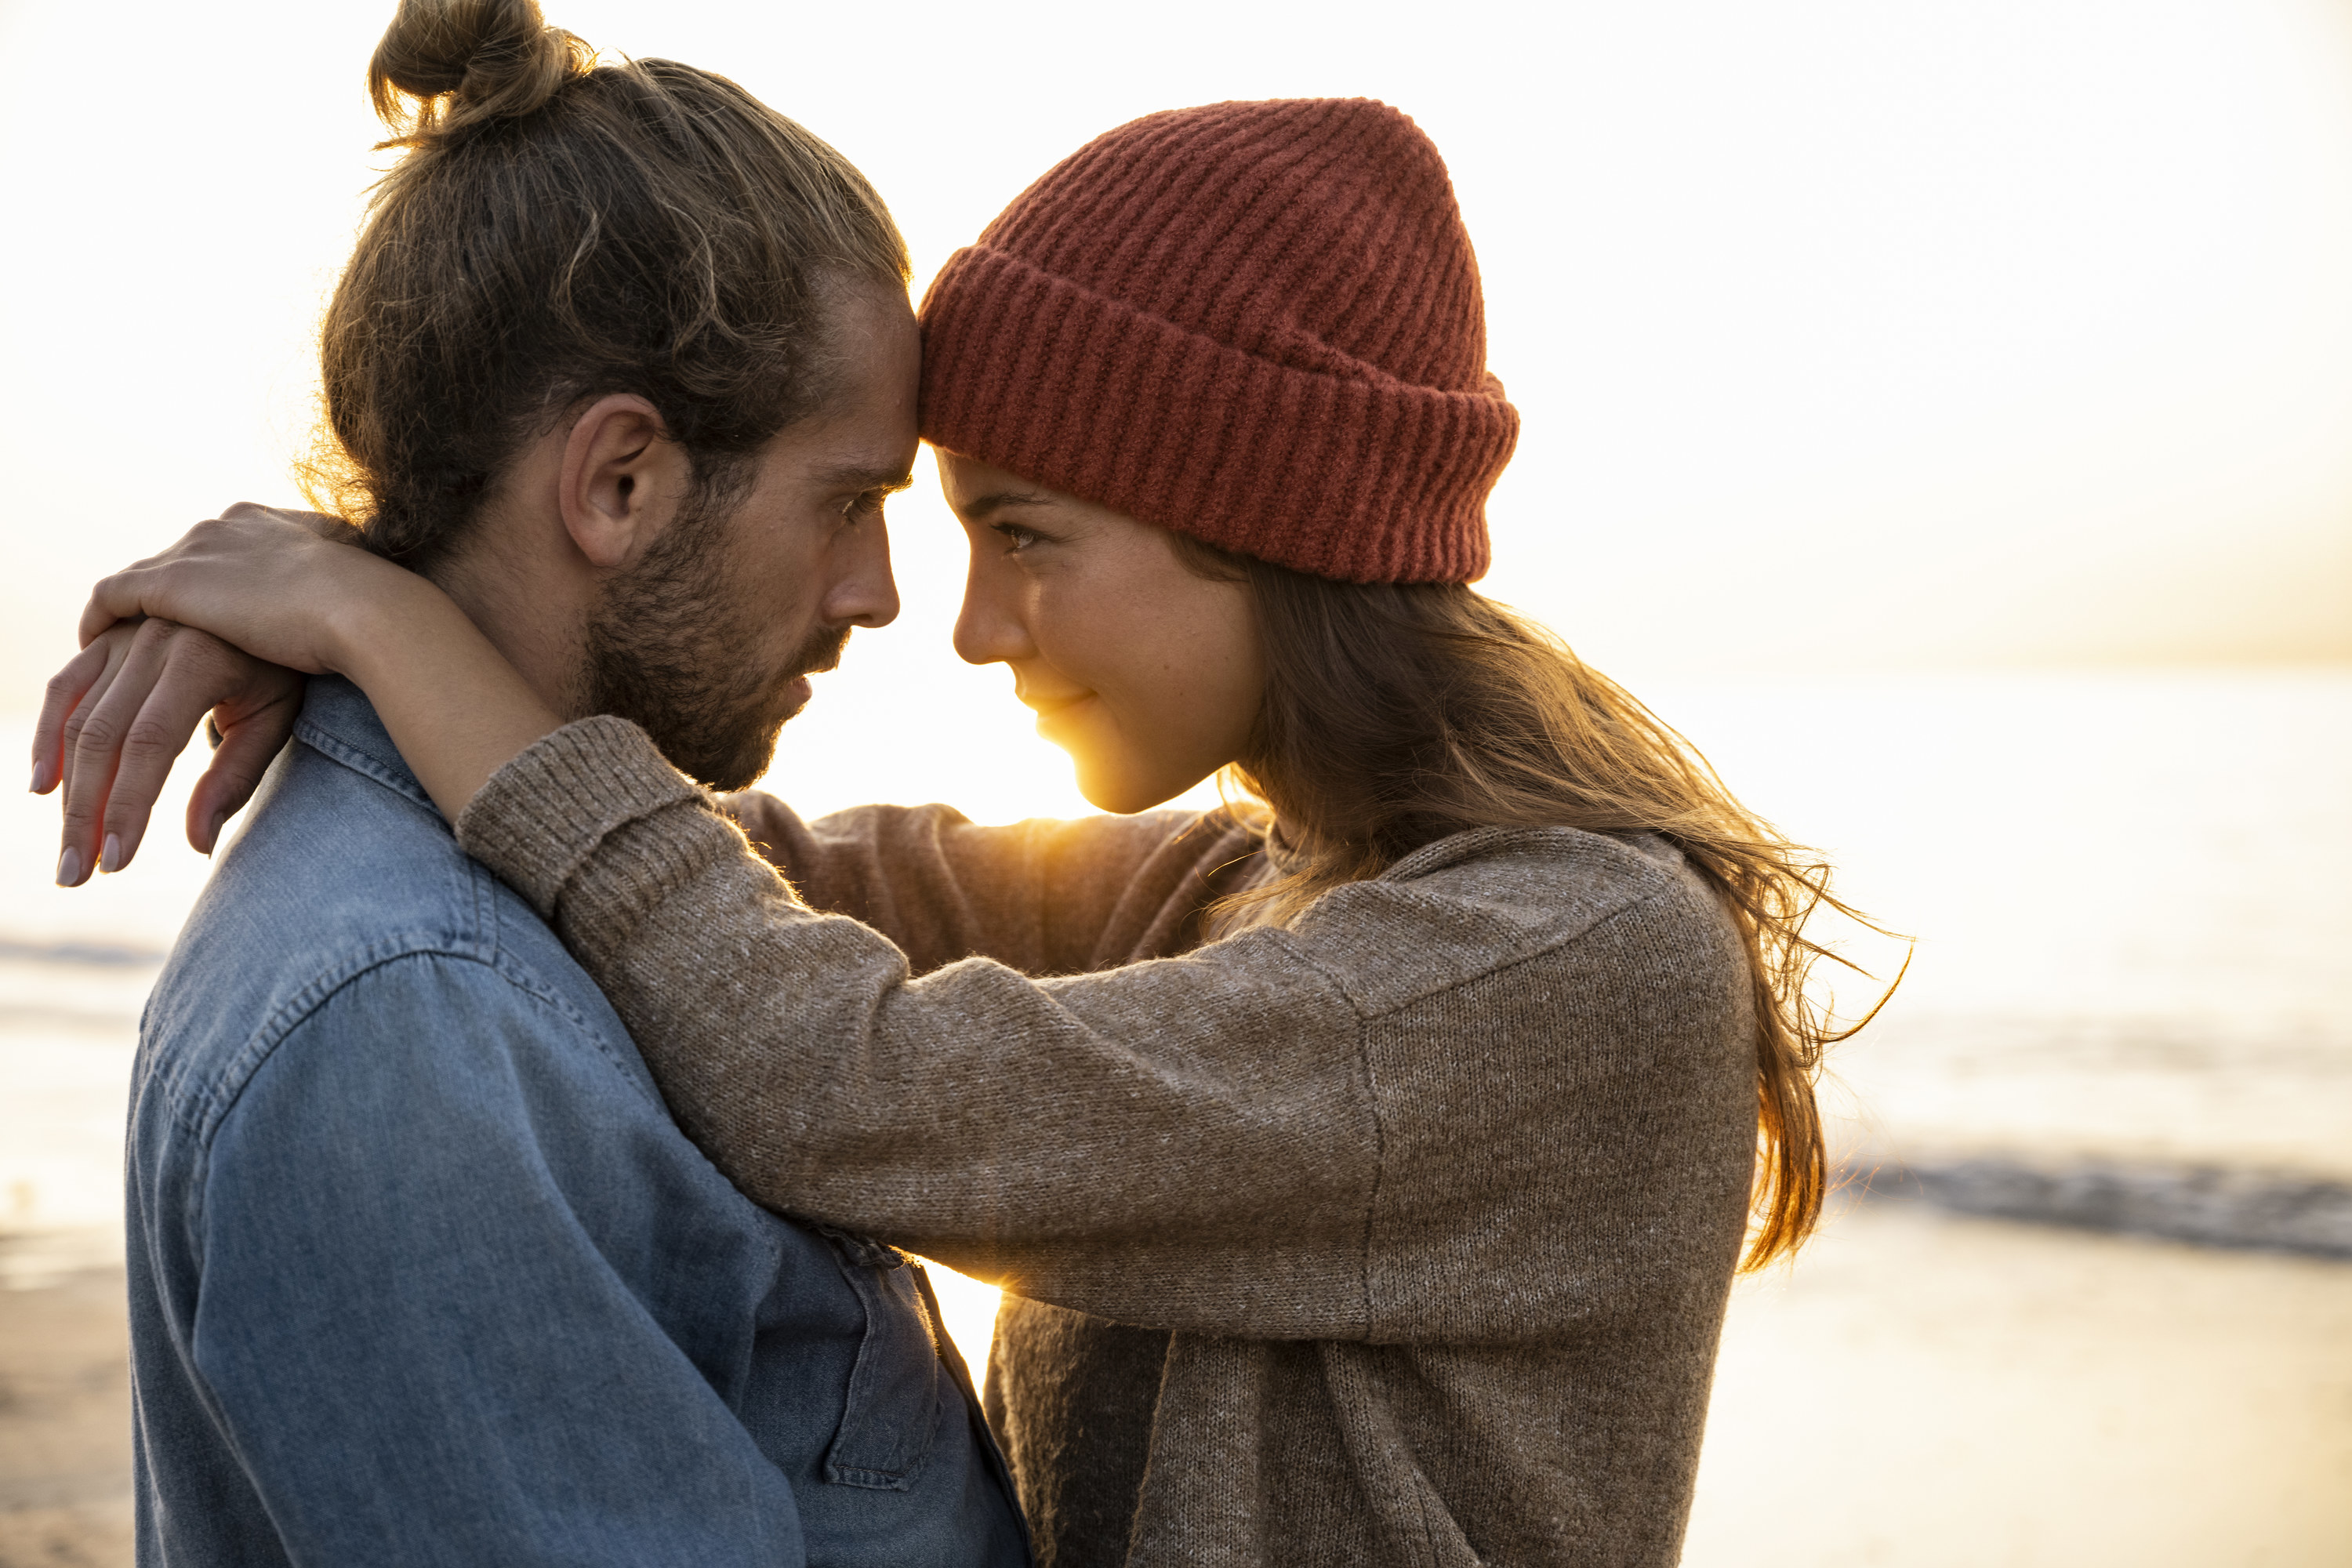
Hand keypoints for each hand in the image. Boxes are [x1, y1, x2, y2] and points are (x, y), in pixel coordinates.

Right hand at [34, 620, 304, 884]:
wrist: (287, 595)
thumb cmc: (286, 667)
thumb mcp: (275, 718)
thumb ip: (233, 778)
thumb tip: (197, 845)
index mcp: (198, 661)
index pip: (148, 745)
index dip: (126, 805)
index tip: (115, 862)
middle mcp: (153, 642)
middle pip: (101, 737)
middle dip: (84, 813)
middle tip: (76, 875)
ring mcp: (125, 634)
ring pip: (75, 717)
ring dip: (63, 787)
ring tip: (66, 847)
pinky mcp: (108, 636)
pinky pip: (64, 686)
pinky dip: (46, 733)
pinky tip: (42, 785)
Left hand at [77, 502, 413, 674]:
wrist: (367, 610)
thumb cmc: (374, 614)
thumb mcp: (346, 596)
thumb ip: (327, 597)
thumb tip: (339, 617)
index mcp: (270, 522)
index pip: (218, 548)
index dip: (203, 583)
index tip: (198, 613)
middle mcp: (226, 524)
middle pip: (176, 561)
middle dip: (160, 599)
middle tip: (145, 637)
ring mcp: (198, 548)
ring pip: (141, 582)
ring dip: (127, 617)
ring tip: (111, 651)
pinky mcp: (175, 582)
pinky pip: (114, 596)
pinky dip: (100, 619)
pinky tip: (92, 645)